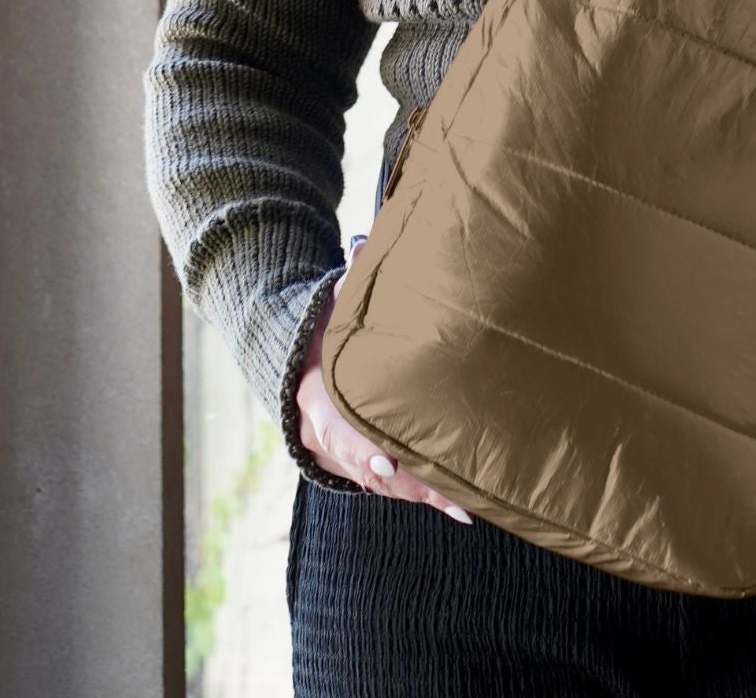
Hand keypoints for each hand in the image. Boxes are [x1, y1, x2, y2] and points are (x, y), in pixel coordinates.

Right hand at [293, 236, 472, 522]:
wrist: (289, 360)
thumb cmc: (321, 327)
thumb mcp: (330, 305)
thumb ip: (348, 284)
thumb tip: (363, 248)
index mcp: (311, 396)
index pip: (335, 429)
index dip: (360, 449)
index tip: (388, 463)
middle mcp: (322, 434)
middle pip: (365, 469)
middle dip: (408, 485)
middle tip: (450, 498)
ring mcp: (336, 457)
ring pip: (381, 487)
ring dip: (422, 497)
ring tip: (466, 506)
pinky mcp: (357, 468)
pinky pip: (390, 489)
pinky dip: (421, 498)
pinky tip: (459, 507)